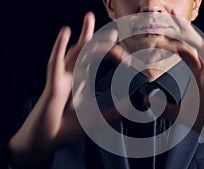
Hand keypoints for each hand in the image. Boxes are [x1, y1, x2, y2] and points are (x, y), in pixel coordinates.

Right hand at [7, 12, 127, 167]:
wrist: (48, 141)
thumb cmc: (67, 128)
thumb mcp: (98, 119)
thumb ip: (115, 112)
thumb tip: (134, 105)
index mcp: (82, 81)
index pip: (98, 61)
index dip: (113, 56)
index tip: (129, 61)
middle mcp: (72, 76)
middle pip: (86, 51)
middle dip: (98, 38)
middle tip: (113, 30)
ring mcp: (62, 78)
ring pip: (74, 52)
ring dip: (83, 36)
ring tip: (90, 18)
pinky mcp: (53, 85)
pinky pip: (55, 62)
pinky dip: (59, 46)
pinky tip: (66, 32)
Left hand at [153, 11, 203, 161]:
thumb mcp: (179, 113)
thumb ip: (163, 106)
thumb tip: (148, 99)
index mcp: (198, 72)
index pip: (183, 49)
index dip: (170, 39)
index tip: (155, 31)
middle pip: (193, 44)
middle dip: (179, 29)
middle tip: (165, 16)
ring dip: (192, 36)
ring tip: (179, 23)